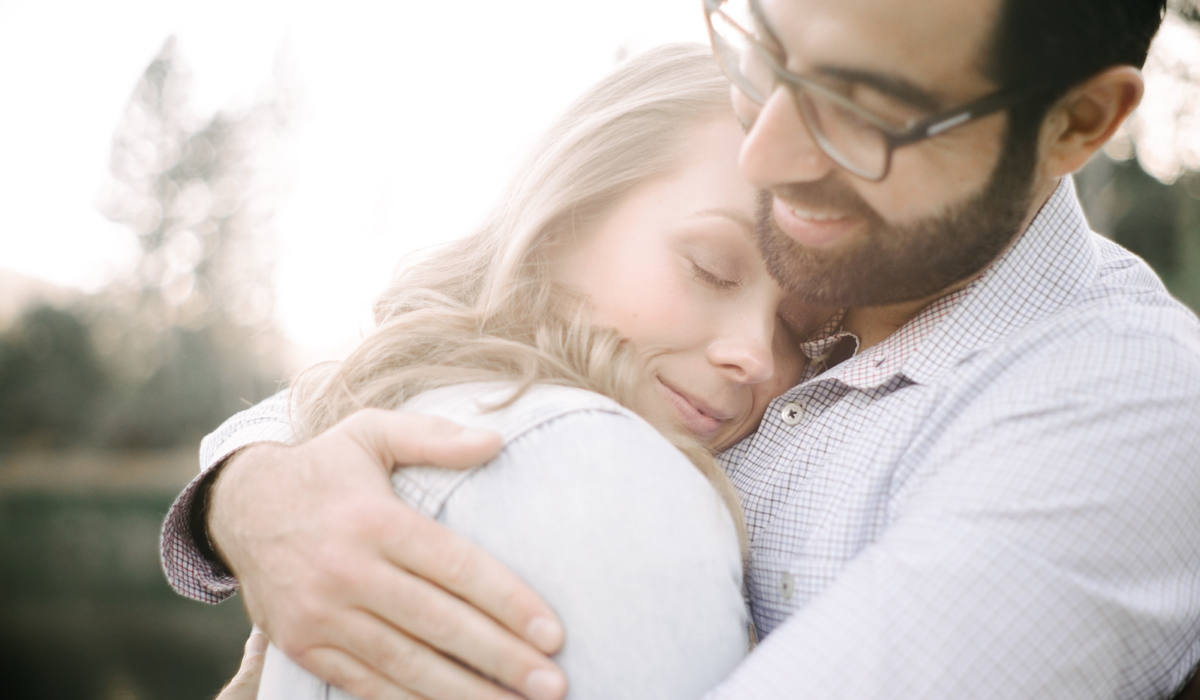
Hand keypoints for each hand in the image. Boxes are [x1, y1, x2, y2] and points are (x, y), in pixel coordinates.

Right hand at [208, 409, 567, 699]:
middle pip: (438, 623)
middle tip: (553, 685)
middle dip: (501, 659)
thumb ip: (434, 437)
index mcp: (375, 520)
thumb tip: (496, 440)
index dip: (507, 602)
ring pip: (405, 664)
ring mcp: (321, 614)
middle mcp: (347, 570)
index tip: (553, 633)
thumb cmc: (325, 468)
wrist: (238, 506)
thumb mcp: (373, 433)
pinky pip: (365, 684)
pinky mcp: (303, 645)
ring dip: (465, 693)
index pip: (454, 567)